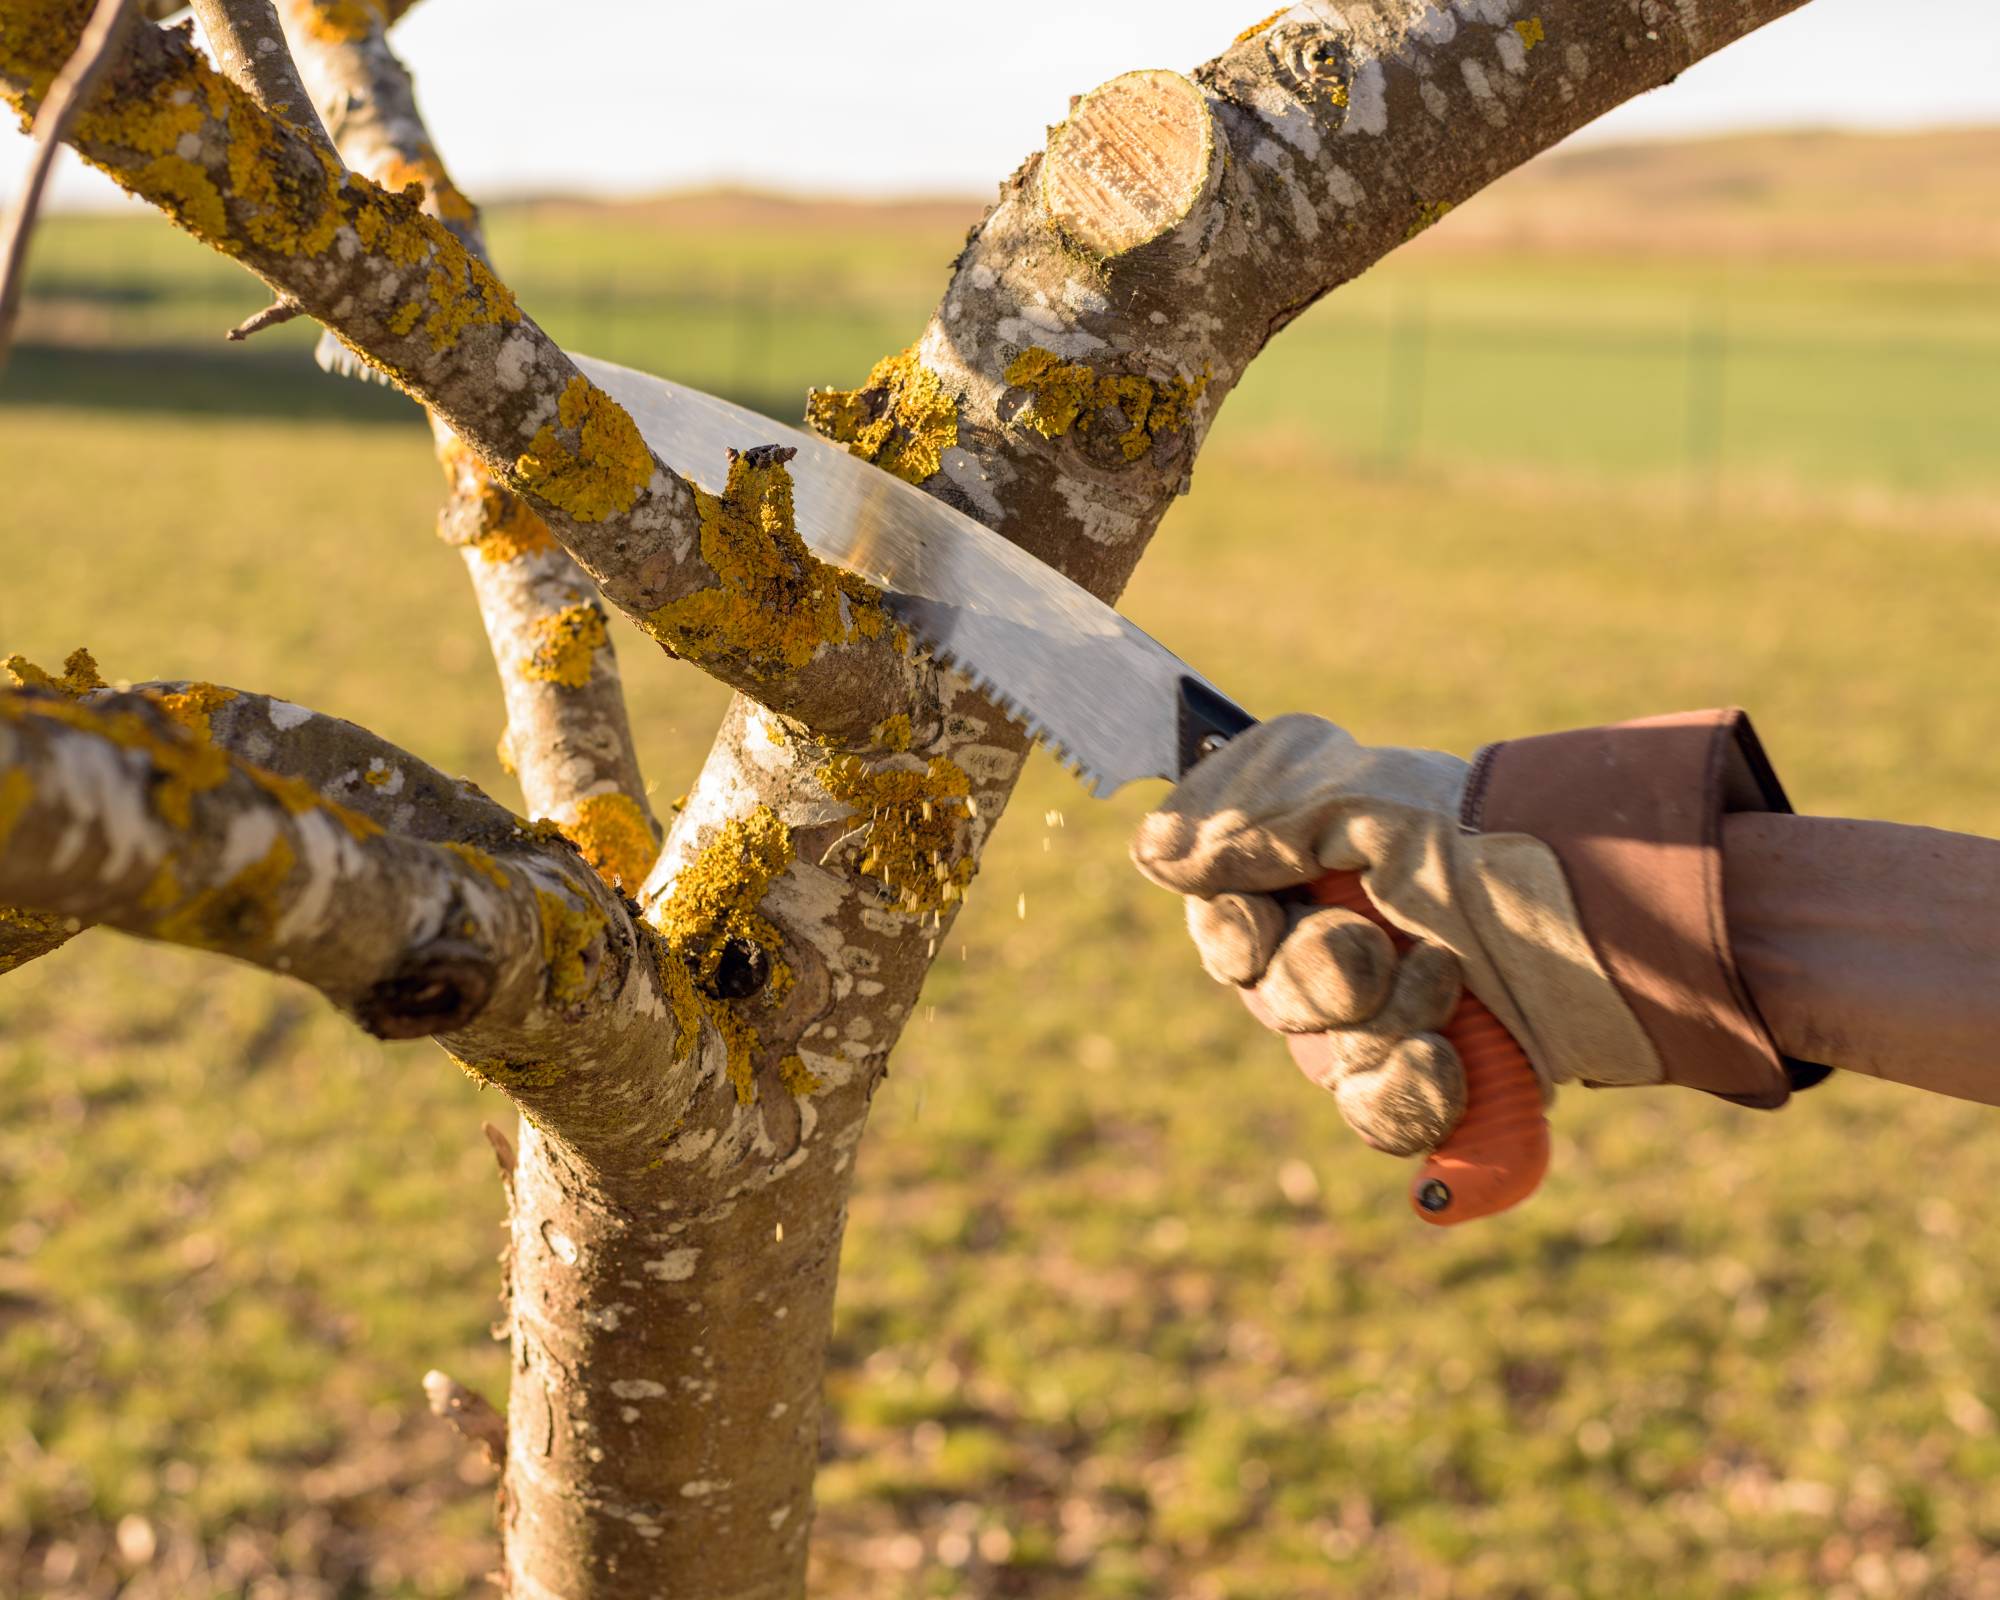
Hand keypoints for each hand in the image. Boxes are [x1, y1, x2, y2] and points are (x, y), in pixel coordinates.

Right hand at [1131, 716, 1665, 1155]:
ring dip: (1378, 1026)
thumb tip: (1151, 854)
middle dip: (1316, 976)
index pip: (1224, 919)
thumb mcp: (1362, 801)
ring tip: (1449, 984)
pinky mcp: (1449, 1083)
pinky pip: (1380, 1119)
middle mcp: (1349, 939)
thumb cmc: (1493, 837)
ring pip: (1324, 1060)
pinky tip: (1446, 1066)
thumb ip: (1247, 819)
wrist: (1621, 914)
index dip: (1233, 933)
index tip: (1263, 917)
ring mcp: (1399, 1015)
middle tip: (1374, 947)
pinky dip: (1407, 1098)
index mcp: (1322, 866)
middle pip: (1267, 996)